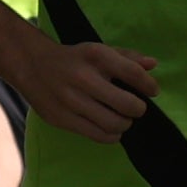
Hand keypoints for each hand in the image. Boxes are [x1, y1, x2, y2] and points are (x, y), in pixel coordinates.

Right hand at [12, 40, 159, 142]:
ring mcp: (71, 100)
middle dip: (138, 109)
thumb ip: (127, 58)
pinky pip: (97, 135)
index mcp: (96, 56)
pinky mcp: (62, 118)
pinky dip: (112, 135)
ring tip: (123, 118)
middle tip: (136, 108)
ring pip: (113, 124)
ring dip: (125, 123)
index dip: (149, 86)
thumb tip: (153, 64)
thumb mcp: (99, 51)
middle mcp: (83, 78)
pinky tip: (111, 128)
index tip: (153, 91)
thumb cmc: (75, 59)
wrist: (32, 65)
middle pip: (126, 104)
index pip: (133, 73)